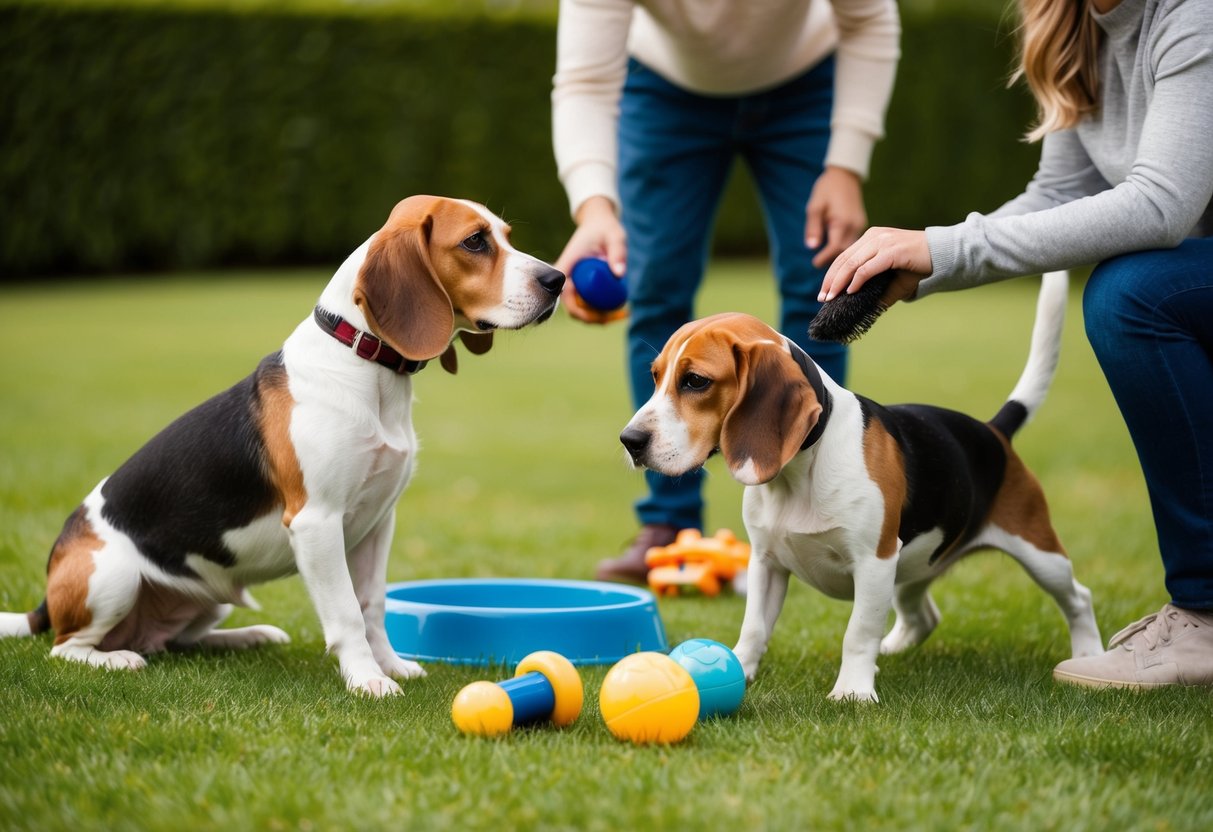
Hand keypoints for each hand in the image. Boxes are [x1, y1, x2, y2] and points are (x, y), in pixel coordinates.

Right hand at [553, 196, 629, 324]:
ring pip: (580, 309)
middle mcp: (565, 278)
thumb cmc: (605, 228)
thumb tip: (619, 274)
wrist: (599, 223)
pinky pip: (586, 303)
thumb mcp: (615, 236)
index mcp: (566, 267)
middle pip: (573, 308)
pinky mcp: (580, 285)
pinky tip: (619, 311)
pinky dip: (600, 310)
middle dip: (593, 318)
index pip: (564, 296)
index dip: (579, 311)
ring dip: (598, 317)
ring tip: (621, 314)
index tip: (600, 315)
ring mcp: (572, 283)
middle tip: (617, 316)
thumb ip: (618, 252)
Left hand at [806, 166, 866, 268]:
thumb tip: (811, 247)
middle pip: (845, 251)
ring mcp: (860, 225)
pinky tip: (836, 251)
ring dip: (840, 256)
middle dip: (833, 261)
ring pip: (851, 248)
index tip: (814, 264)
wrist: (845, 175)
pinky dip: (845, 248)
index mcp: (843, 222)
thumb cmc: (827, 189)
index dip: (825, 258)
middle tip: (819, 265)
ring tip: (827, 262)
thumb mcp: (815, 207)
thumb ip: (813, 228)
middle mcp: (855, 225)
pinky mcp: (861, 223)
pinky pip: (855, 241)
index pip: (835, 248)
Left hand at [818, 227, 931, 301]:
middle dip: (830, 281)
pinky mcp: (893, 251)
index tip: (824, 293)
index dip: (831, 275)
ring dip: (839, 282)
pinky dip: (857, 280)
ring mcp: (883, 242)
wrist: (945, 256)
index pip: (844, 257)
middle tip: (822, 299)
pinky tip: (850, 291)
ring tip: (831, 297)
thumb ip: (876, 289)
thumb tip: (861, 306)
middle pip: (843, 259)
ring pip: (852, 263)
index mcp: (872, 238)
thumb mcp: (893, 279)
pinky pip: (868, 267)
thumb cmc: (919, 267)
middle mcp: (874, 236)